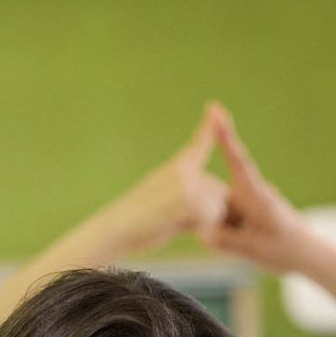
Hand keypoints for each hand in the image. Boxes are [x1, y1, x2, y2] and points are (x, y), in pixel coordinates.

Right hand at [89, 104, 228, 256]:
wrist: (115, 229)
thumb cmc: (138, 222)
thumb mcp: (165, 200)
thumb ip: (190, 194)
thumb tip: (218, 197)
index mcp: (176, 167)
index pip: (198, 146)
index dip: (209, 127)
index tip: (216, 107)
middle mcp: (183, 171)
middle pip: (219, 191)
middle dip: (210, 212)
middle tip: (175, 217)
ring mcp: (187, 184)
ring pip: (219, 206)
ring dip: (205, 222)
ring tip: (173, 221)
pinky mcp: (190, 200)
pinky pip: (212, 217)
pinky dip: (202, 229)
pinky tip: (177, 226)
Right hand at [208, 109, 331, 276]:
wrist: (309, 255)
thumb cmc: (286, 249)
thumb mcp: (254, 249)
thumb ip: (225, 240)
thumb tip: (202, 232)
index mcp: (256, 194)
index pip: (237, 160)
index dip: (225, 136)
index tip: (216, 112)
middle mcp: (252, 192)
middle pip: (219, 200)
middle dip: (222, 221)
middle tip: (247, 238)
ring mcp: (249, 201)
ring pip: (221, 214)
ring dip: (229, 232)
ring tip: (253, 242)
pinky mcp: (247, 211)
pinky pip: (228, 221)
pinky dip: (232, 234)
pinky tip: (249, 243)